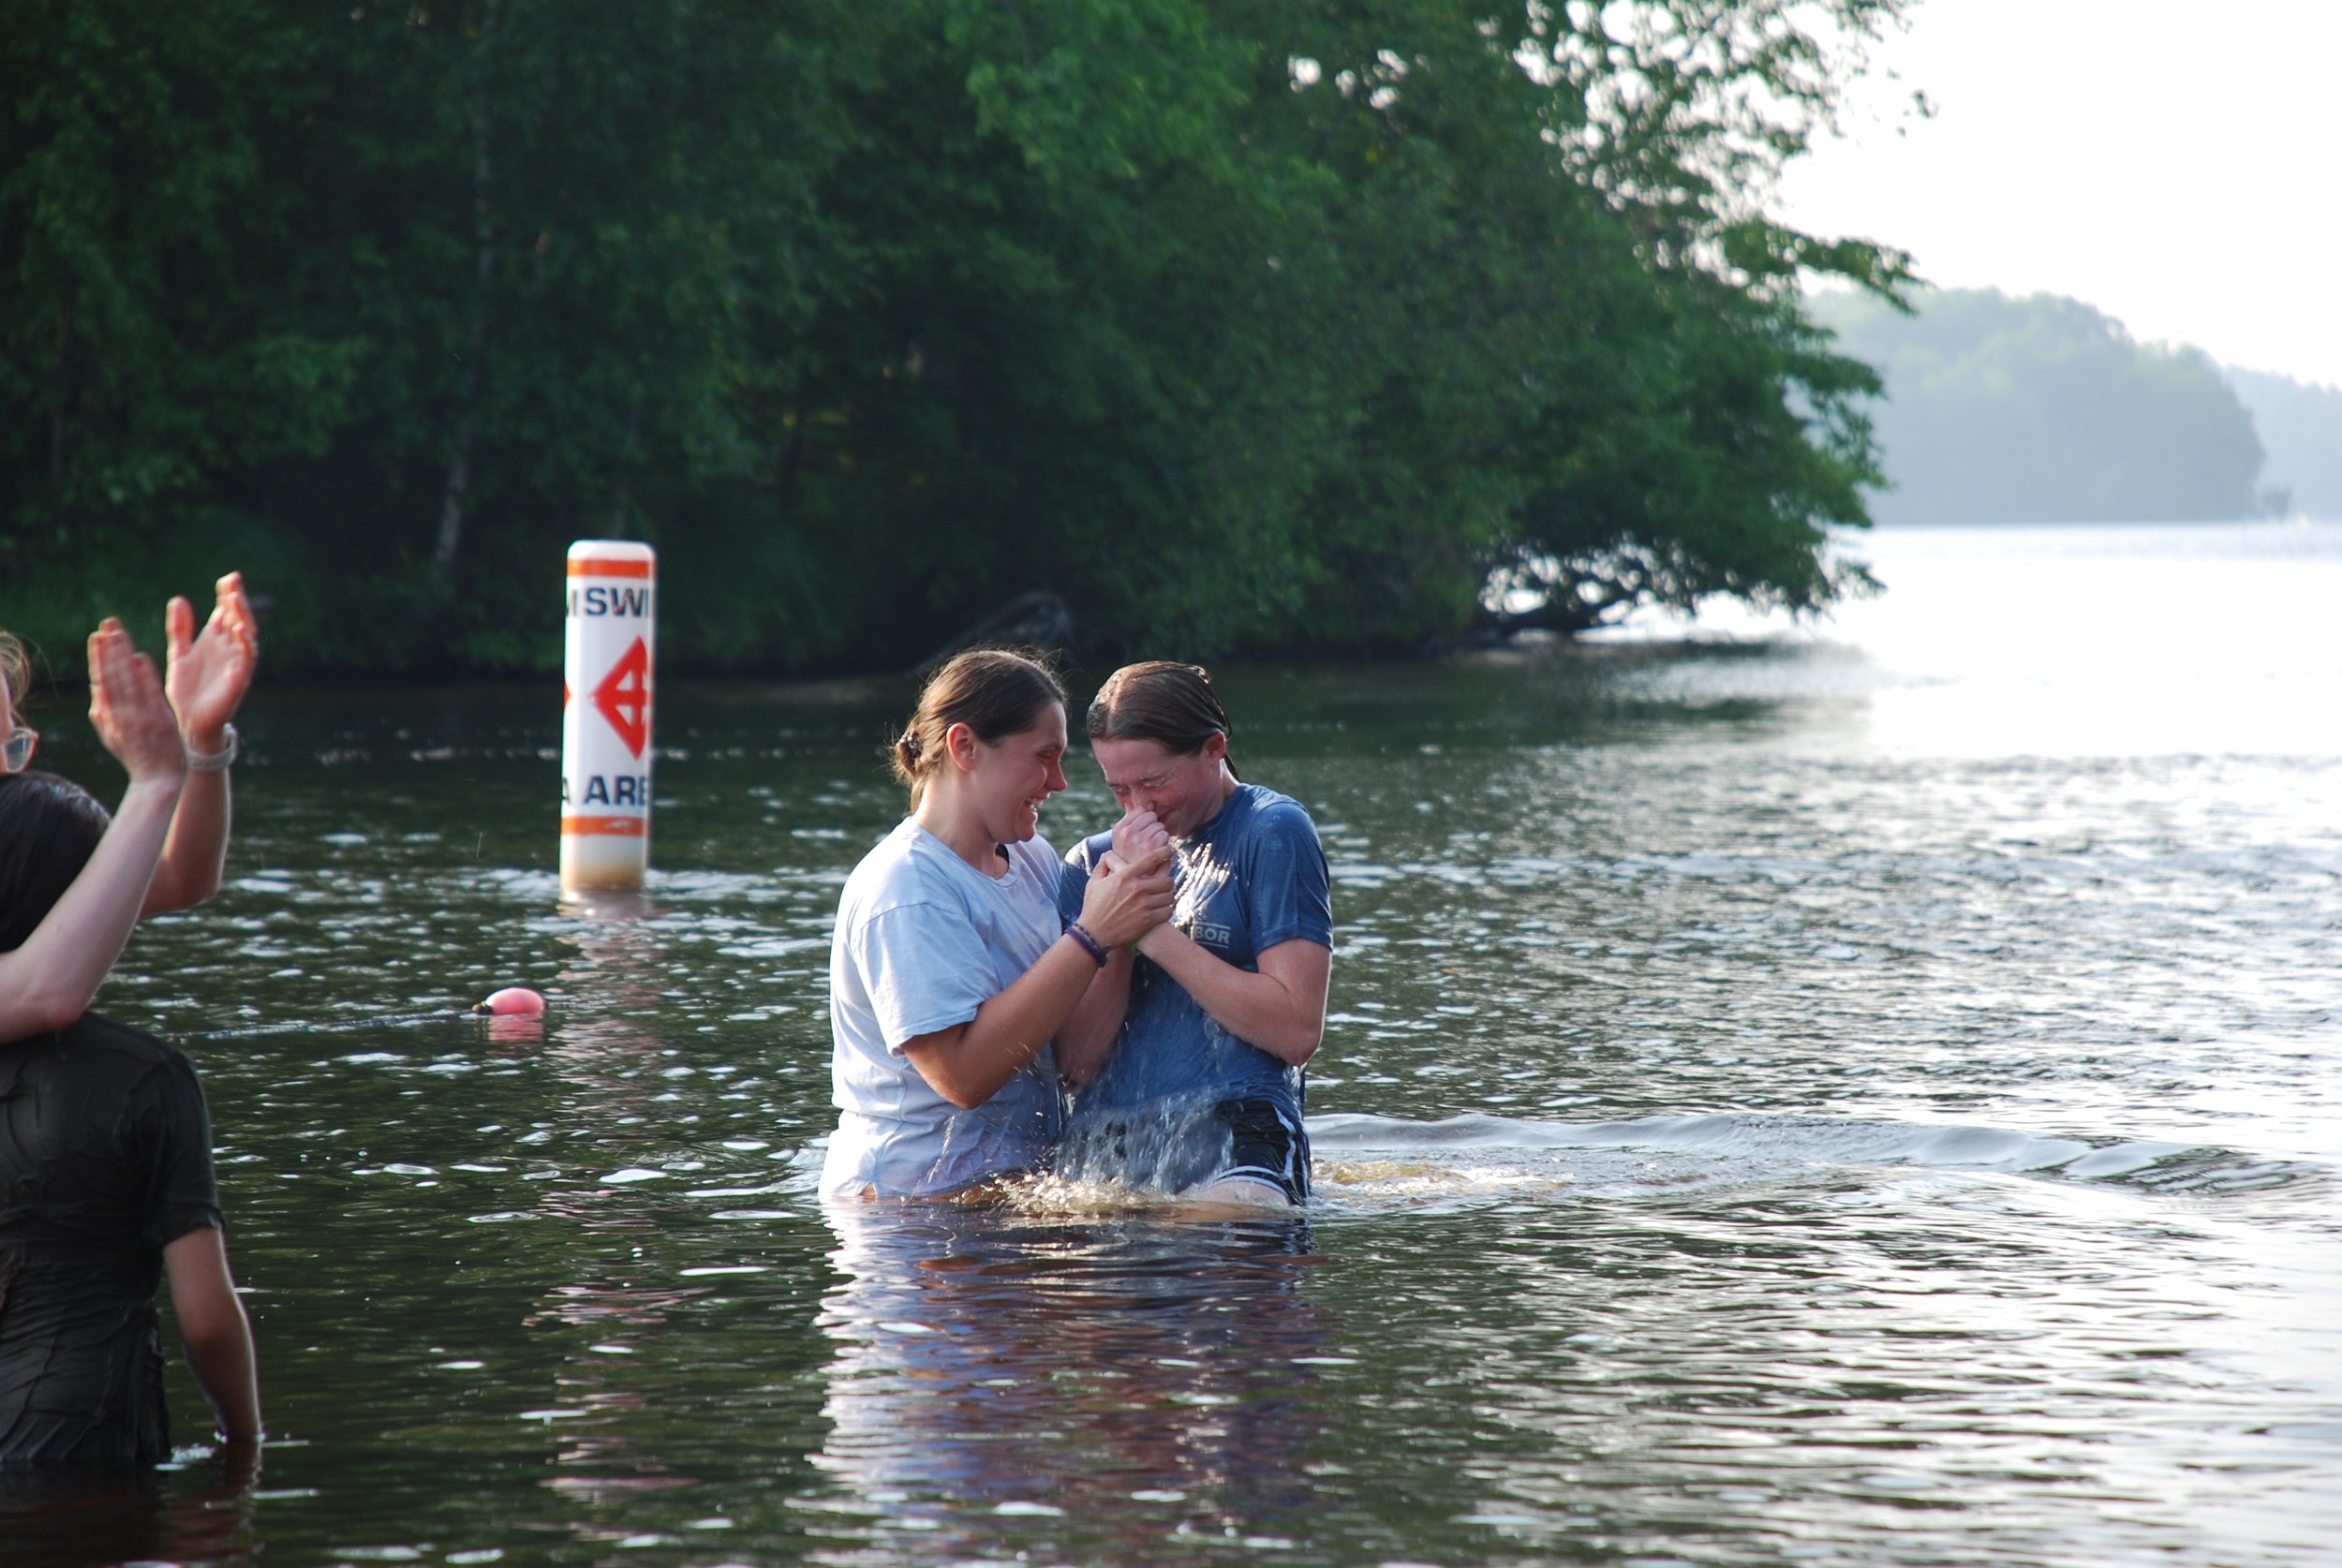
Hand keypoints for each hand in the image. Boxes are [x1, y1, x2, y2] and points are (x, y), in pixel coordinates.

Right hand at [88, 618, 186, 786]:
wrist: (158, 780)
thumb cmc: (136, 757)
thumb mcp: (112, 736)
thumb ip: (102, 713)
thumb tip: (95, 688)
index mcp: (110, 717)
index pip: (101, 681)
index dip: (98, 658)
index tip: (96, 636)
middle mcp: (122, 715)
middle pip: (113, 676)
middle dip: (109, 649)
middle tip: (107, 624)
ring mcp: (141, 718)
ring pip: (128, 681)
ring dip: (122, 656)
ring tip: (118, 632)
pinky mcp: (160, 721)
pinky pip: (151, 695)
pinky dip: (144, 676)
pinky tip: (141, 657)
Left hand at [165, 572, 259, 747]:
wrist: (190, 722)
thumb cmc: (188, 691)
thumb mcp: (179, 654)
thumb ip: (180, 629)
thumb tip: (178, 599)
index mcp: (215, 641)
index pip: (225, 612)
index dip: (227, 595)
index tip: (226, 579)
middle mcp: (229, 649)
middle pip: (238, 618)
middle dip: (237, 600)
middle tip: (233, 582)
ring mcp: (236, 663)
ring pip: (246, 634)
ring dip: (243, 616)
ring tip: (235, 599)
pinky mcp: (239, 679)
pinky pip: (246, 658)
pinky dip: (245, 644)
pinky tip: (238, 629)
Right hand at [1078, 842, 1174, 947]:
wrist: (1093, 934)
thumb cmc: (1093, 907)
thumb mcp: (1094, 882)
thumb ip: (1103, 865)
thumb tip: (1110, 853)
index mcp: (1125, 876)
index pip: (1151, 858)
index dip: (1164, 852)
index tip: (1170, 851)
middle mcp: (1136, 889)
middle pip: (1167, 880)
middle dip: (1167, 882)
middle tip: (1164, 885)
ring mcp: (1143, 905)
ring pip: (1169, 896)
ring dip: (1167, 897)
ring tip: (1162, 899)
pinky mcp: (1148, 921)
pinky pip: (1168, 911)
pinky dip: (1166, 911)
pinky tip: (1161, 911)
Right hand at [1111, 808, 1169, 861]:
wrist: (1130, 887)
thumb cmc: (1127, 864)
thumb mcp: (1120, 842)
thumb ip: (1126, 822)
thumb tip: (1129, 803)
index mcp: (1118, 829)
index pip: (1140, 810)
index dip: (1145, 820)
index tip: (1144, 831)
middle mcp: (1127, 833)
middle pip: (1151, 816)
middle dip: (1153, 826)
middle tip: (1149, 842)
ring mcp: (1139, 840)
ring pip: (1159, 826)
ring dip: (1160, 836)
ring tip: (1153, 850)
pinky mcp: (1152, 849)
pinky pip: (1164, 835)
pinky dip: (1165, 844)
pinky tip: (1159, 855)